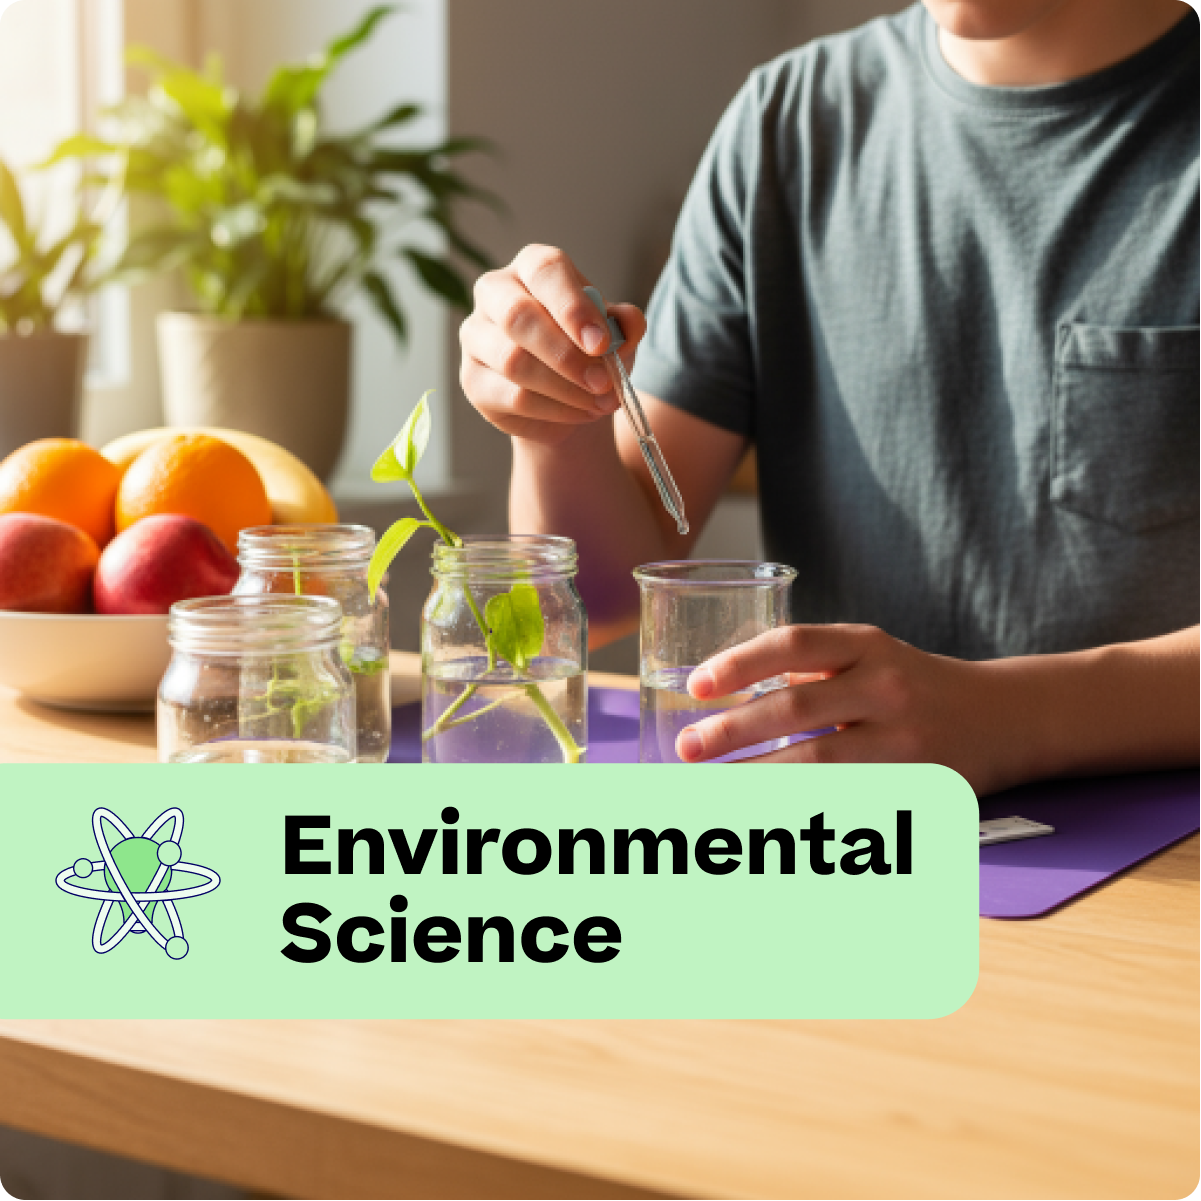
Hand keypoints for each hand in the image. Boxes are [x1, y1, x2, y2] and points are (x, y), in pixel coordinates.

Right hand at [460, 245, 646, 445]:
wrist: (567, 400)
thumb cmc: (589, 354)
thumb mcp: (617, 336)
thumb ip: (626, 324)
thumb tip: (629, 321)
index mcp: (532, 267)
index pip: (546, 271)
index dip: (574, 307)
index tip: (602, 343)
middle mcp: (495, 293)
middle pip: (518, 316)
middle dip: (567, 355)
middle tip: (604, 381)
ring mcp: (476, 336)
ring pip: (514, 361)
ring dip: (565, 388)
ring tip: (600, 402)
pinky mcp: (472, 380)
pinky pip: (512, 397)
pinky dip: (555, 409)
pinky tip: (580, 413)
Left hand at [674, 624, 1018, 793]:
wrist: (1004, 716)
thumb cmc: (913, 683)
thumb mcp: (869, 655)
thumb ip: (808, 666)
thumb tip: (724, 693)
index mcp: (867, 645)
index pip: (793, 643)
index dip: (739, 663)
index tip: (697, 685)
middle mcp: (886, 686)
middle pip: (796, 708)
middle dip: (732, 731)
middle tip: (687, 749)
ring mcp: (903, 740)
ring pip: (817, 766)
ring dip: (755, 781)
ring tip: (708, 791)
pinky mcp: (915, 786)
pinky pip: (847, 803)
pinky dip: (802, 813)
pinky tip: (764, 821)